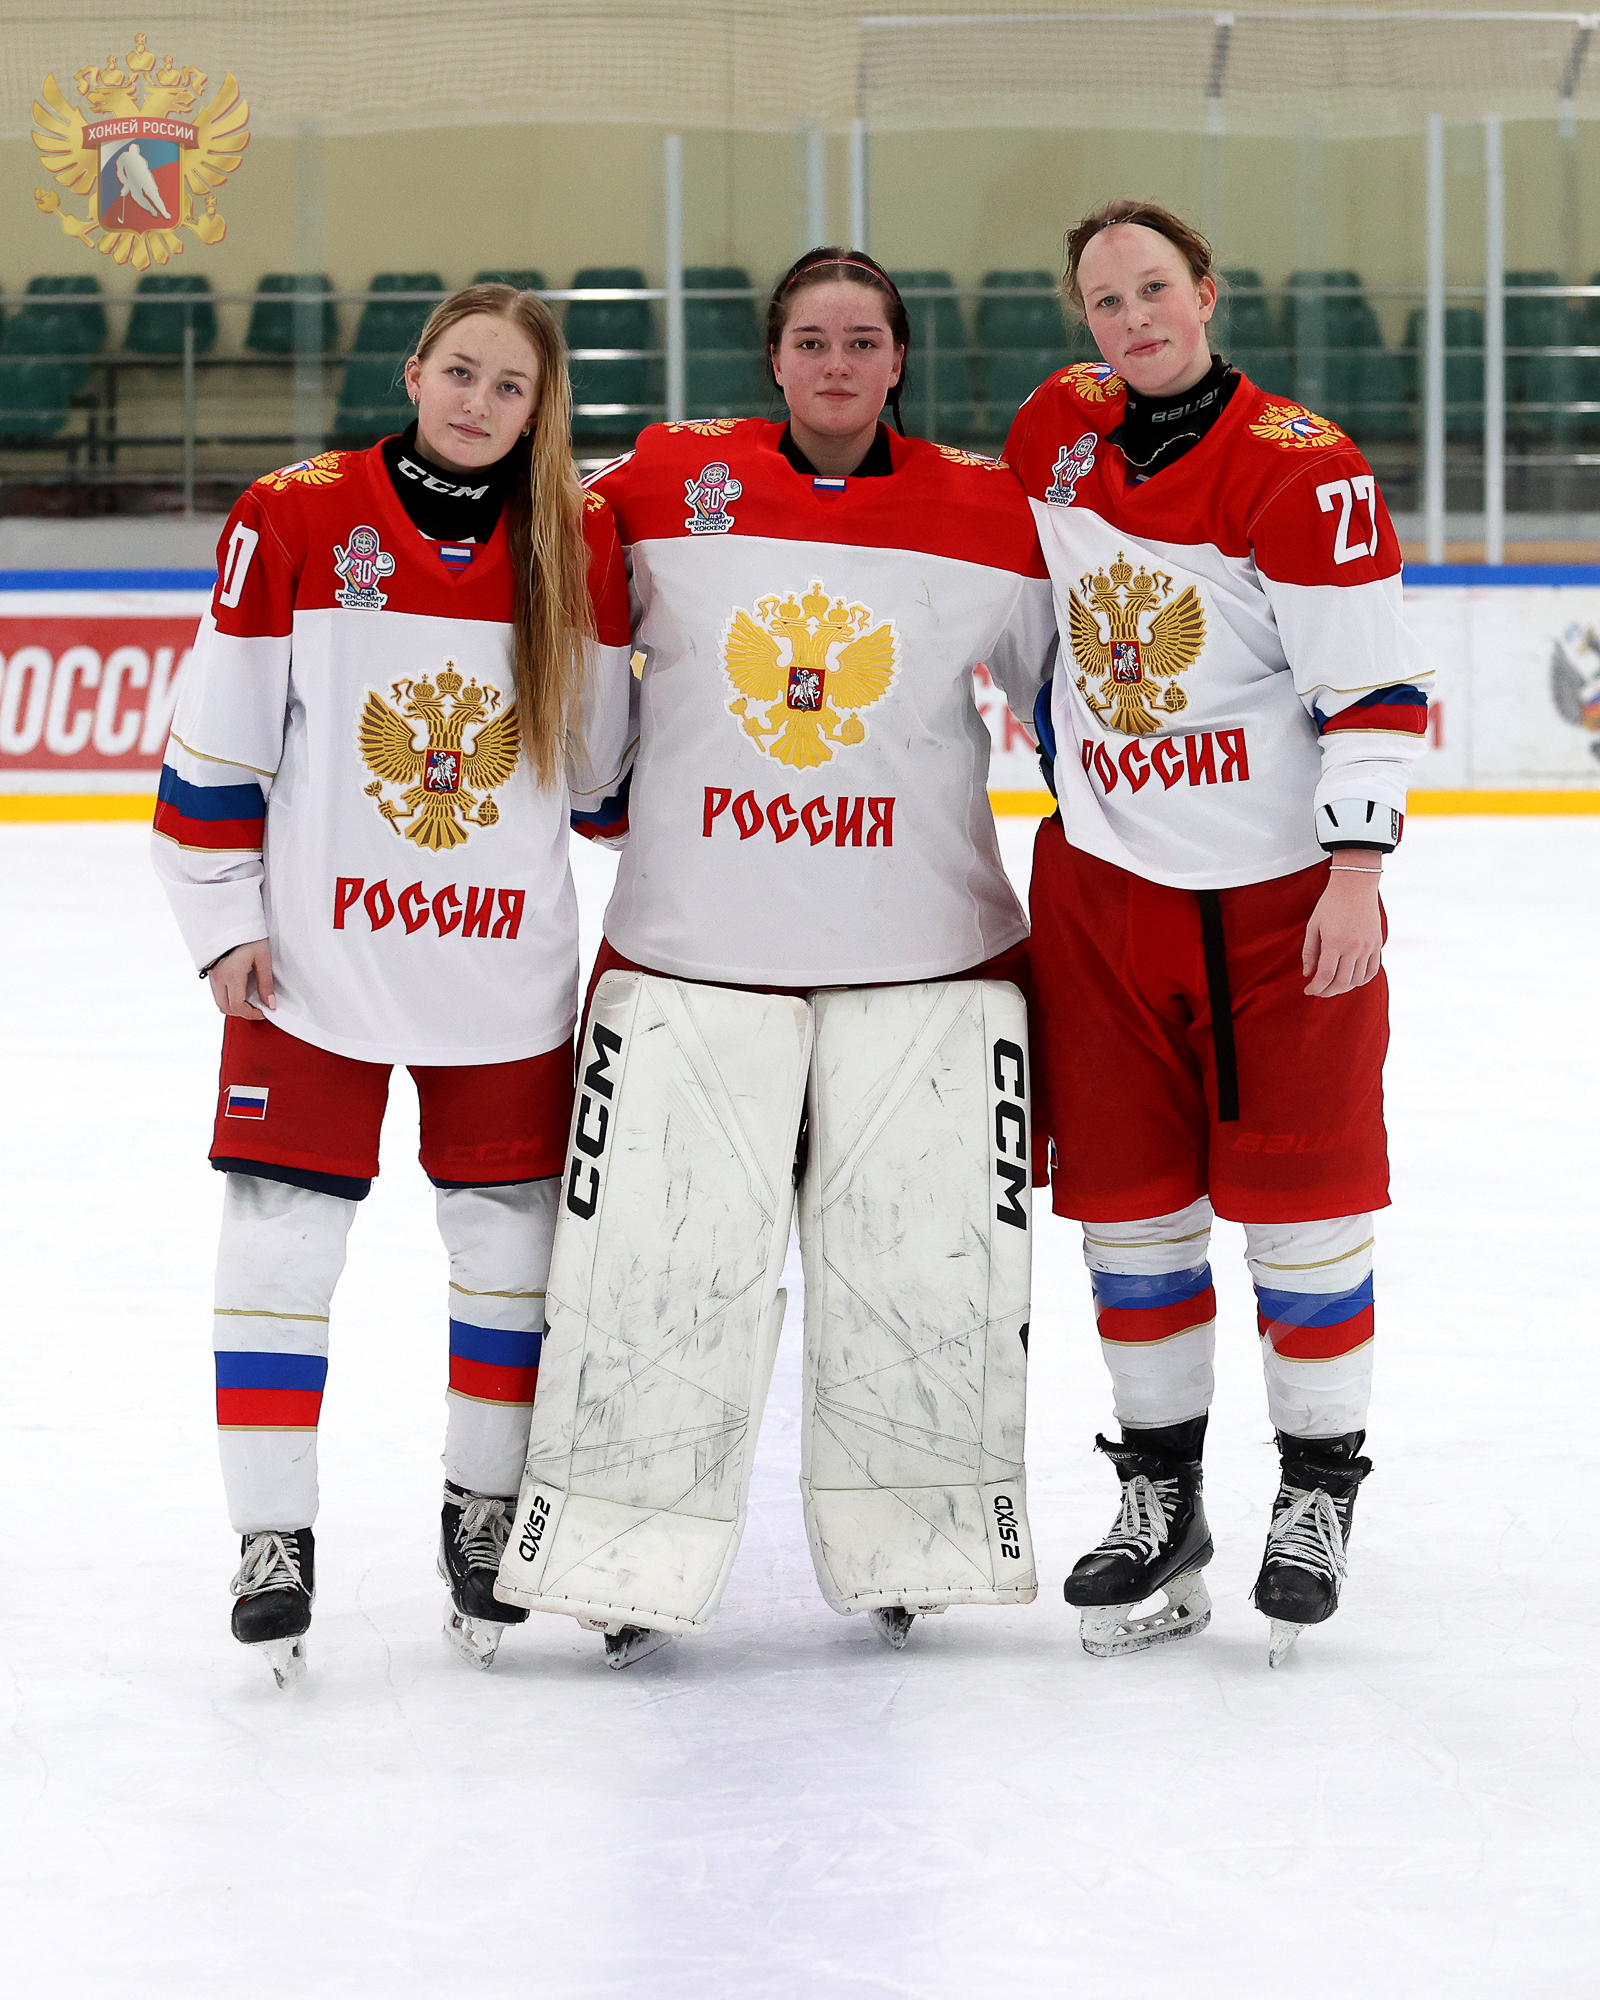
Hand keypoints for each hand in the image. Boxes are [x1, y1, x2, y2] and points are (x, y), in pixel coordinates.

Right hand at [207, 939, 275, 1019]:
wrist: (232, 921)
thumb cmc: (249, 937)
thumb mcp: (263, 959)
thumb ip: (266, 983)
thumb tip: (271, 1004)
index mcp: (232, 975)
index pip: (237, 1006)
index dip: (251, 1014)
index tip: (263, 1012)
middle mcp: (218, 977)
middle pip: (225, 1008)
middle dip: (242, 1012)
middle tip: (257, 1009)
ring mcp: (212, 975)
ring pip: (219, 1002)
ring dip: (234, 1006)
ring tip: (250, 1000)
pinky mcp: (211, 972)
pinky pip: (217, 992)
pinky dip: (228, 998)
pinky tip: (241, 991)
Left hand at [1302, 868, 1382, 998]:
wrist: (1355, 885)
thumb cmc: (1330, 904)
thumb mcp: (1313, 925)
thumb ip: (1309, 952)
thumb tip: (1307, 974)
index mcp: (1334, 942)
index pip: (1325, 975)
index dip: (1316, 987)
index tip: (1308, 990)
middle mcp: (1353, 947)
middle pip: (1342, 982)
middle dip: (1327, 991)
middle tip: (1318, 991)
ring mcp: (1368, 947)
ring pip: (1357, 980)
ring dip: (1344, 988)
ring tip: (1332, 986)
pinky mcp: (1377, 944)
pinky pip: (1372, 971)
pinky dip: (1362, 981)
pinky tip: (1351, 981)